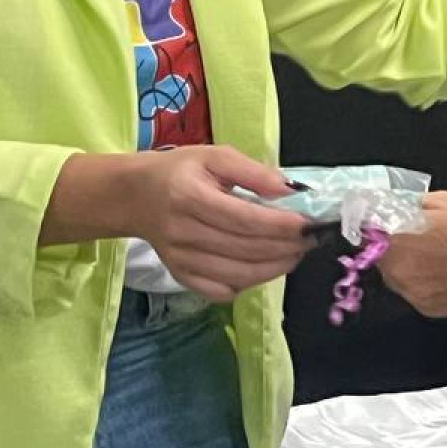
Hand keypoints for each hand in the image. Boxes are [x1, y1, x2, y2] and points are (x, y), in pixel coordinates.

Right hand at [125, 146, 315, 302]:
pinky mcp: (181, 277)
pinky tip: (263, 266)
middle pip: (246, 249)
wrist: (134, 196)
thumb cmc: (178, 171)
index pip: (245, 219)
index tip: (310, 224)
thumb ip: (254, 172)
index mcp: (190, 197)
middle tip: (312, 238)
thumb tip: (290, 190)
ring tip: (296, 253)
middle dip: (287, 247)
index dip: (282, 225)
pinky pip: (222, 291)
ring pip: (239, 275)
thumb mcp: (215, 156)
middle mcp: (183, 233)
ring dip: (276, 267)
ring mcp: (180, 260)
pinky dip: (249, 282)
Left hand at [378, 191, 446, 317]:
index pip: (368, 227)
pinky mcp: (428, 310)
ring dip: (407, 261)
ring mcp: (412, 294)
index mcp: (400, 239)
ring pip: (396, 272)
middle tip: (423, 231)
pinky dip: (422, 279)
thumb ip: (414, 204)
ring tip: (438, 252)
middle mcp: (398, 271)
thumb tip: (393, 208)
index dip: (378, 219)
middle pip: (379, 252)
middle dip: (394, 241)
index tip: (392, 215)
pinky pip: (413, 288)